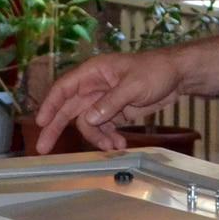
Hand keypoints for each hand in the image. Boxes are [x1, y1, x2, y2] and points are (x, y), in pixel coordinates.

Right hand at [33, 52, 186, 152]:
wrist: (178, 76)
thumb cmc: (155, 71)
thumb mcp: (133, 86)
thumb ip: (110, 103)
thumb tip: (87, 119)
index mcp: (93, 73)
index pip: (64, 88)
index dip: (50, 105)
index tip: (40, 122)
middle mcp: (93, 88)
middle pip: (68, 109)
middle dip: (56, 128)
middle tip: (43, 148)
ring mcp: (104, 101)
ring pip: (88, 124)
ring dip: (97, 138)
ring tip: (114, 146)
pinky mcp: (115, 112)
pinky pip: (104, 129)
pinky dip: (109, 138)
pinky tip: (120, 144)